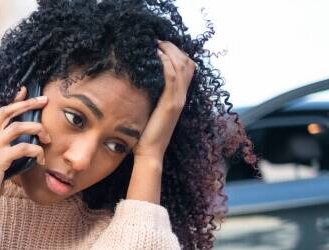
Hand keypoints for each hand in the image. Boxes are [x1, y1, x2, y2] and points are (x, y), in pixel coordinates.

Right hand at [0, 86, 51, 223]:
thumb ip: (5, 152)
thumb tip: (26, 146)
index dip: (13, 101)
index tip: (25, 90)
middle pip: (6, 112)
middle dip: (27, 104)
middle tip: (44, 101)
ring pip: (16, 127)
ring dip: (36, 129)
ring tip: (48, 139)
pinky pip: (22, 148)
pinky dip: (36, 151)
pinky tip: (42, 160)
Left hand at [126, 40, 194, 203]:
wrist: (149, 153)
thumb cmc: (145, 134)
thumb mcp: (150, 111)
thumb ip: (151, 98)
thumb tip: (140, 83)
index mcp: (179, 98)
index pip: (187, 68)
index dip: (177, 52)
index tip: (161, 44)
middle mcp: (181, 97)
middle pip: (187, 63)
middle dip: (173, 47)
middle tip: (157, 40)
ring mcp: (178, 100)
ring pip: (181, 66)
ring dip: (168, 51)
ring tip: (155, 43)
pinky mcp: (171, 104)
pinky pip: (171, 77)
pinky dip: (165, 63)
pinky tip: (155, 55)